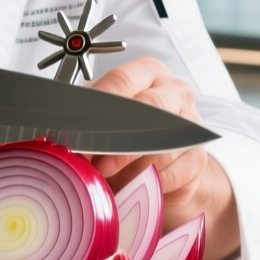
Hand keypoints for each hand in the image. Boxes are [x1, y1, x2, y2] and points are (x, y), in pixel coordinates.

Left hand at [87, 57, 239, 259]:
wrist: (165, 169)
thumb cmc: (128, 138)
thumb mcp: (106, 124)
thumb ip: (90, 124)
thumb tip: (61, 138)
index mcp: (148, 73)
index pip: (122, 79)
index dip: (99, 103)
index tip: (78, 128)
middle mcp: (174, 92)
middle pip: (149, 108)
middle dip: (118, 140)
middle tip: (96, 162)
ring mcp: (192, 124)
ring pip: (162, 144)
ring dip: (131, 167)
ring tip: (109, 179)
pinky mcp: (198, 158)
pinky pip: (174, 172)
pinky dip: (151, 183)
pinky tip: (136, 187)